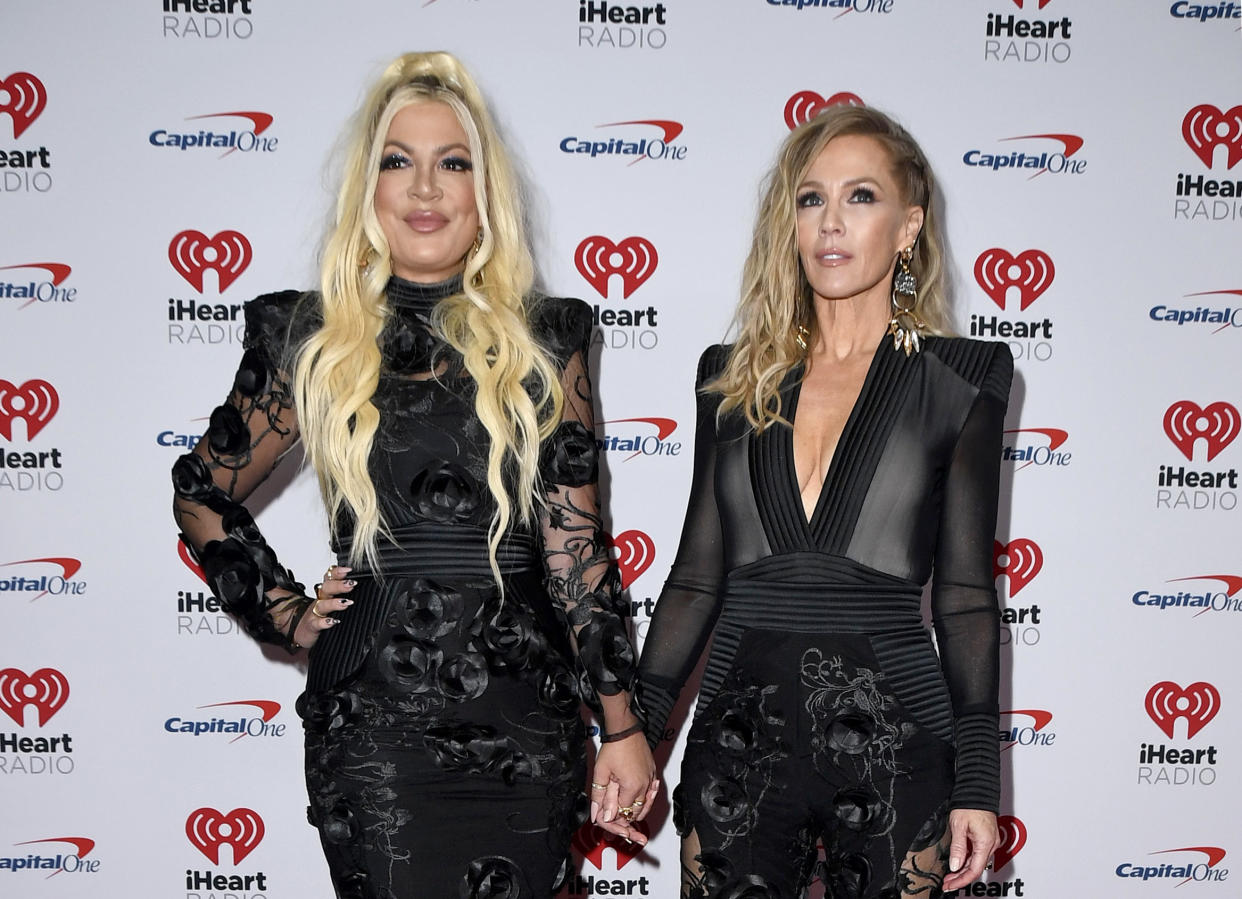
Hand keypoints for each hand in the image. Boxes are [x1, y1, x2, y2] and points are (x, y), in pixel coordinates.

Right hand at [293, 565, 354, 648]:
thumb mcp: (331, 602)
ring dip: (334, 603)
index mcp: (326, 593)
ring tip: (346, 603)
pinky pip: (317, 623)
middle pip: (326, 588)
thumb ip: (344, 594)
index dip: (337, 572)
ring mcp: (315, 613)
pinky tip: (332, 621)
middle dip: (338, 585)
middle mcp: (320, 601)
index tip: (349, 570)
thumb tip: (366, 586)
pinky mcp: (312, 626)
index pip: (330, 578)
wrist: (302, 631)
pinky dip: (324, 622)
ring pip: (322, 605)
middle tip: (351, 584)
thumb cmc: (320, 615)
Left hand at [589, 730, 658, 845]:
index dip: (613, 817)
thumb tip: (599, 815)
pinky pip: (652, 793)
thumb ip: (600, 796)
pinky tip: (640, 801)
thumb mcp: (601, 773)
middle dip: (625, 818)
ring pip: (646, 805)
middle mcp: (645, 785)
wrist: (625, 730)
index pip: (623, 813)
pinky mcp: (653, 773)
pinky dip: (646, 800)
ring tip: (626, 815)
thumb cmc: (614, 748)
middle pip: (637, 812)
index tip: (606, 818)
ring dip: (636, 811)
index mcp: (632, 787)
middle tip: (616, 819)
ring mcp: (651, 779)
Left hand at [941, 808, 998, 891]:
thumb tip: (955, 865)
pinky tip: (958, 863)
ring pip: (977, 862)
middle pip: (976, 868)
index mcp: (985, 843)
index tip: (950, 885)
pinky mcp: (988, 838)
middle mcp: (991, 844)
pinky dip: (968, 860)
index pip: (974, 870)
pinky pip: (978, 853)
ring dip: (963, 869)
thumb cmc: (969, 804)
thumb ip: (958, 848)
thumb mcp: (959, 826)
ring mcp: (991, 841)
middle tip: (947, 882)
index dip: (961, 880)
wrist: (977, 790)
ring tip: (950, 875)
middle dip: (960, 877)